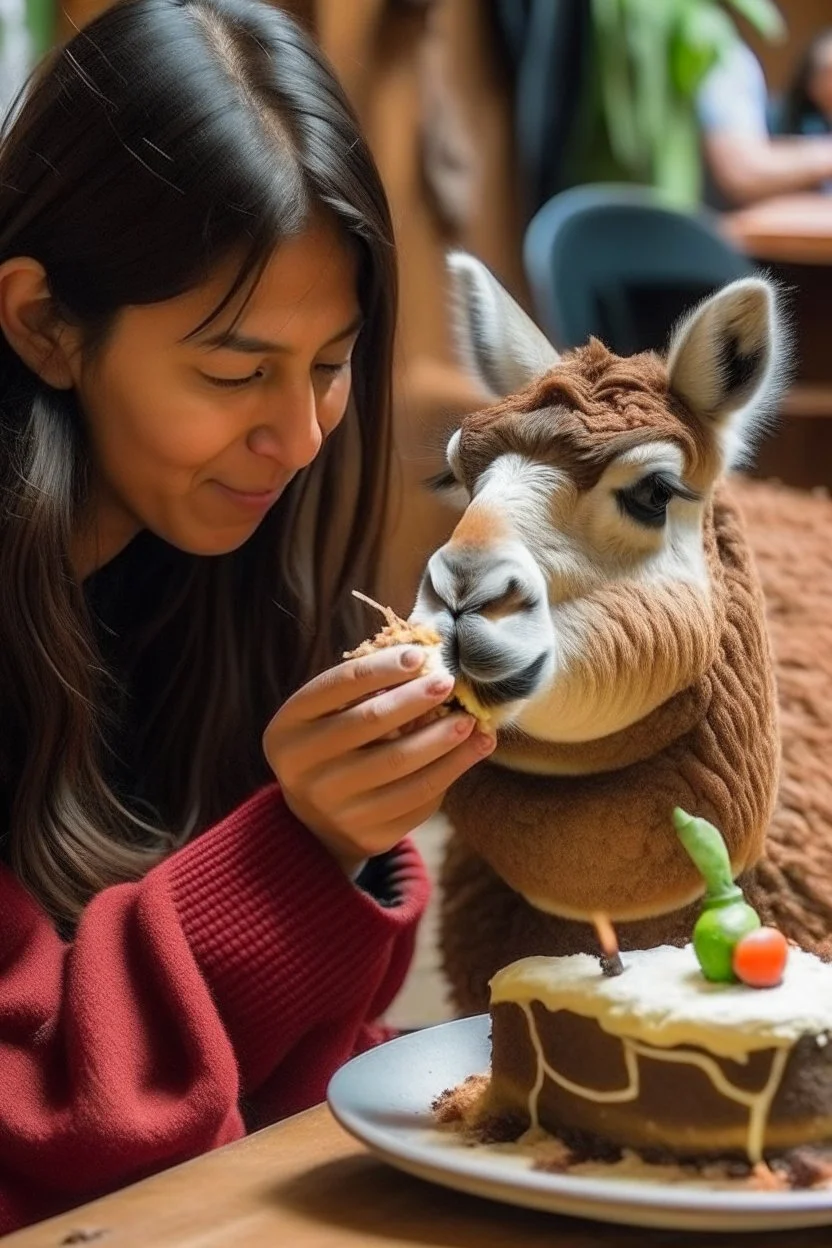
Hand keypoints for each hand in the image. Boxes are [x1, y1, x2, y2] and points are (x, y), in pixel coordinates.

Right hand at [263, 646, 495, 872]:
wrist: (318, 823)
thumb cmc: (332, 746)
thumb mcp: (327, 716)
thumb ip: (363, 691)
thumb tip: (424, 662)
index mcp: (288, 728)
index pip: (337, 685)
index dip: (381, 667)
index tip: (419, 655)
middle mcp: (303, 769)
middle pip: (370, 722)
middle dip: (416, 698)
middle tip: (448, 682)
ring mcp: (334, 808)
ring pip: (402, 767)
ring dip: (445, 740)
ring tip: (472, 721)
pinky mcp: (368, 835)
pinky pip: (418, 800)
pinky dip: (450, 771)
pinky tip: (471, 752)